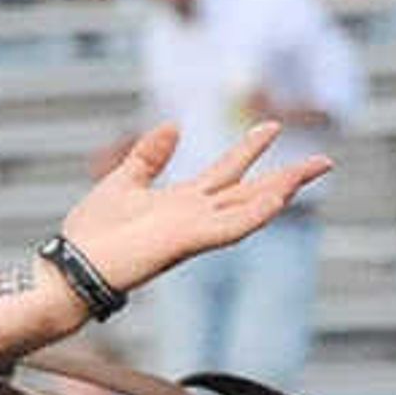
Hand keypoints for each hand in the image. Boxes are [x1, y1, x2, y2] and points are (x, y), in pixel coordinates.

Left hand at [51, 121, 329, 299]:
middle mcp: (194, 217)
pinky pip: (227, 229)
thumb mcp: (122, 182)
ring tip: (307, 172)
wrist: (70, 268)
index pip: (225, 172)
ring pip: (247, 210)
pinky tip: (276, 200)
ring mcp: (192, 231)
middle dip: (286, 178)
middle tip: (325, 160)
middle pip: (250, 193)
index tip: (272, 126)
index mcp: (181, 203)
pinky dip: (252, 216)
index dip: (250, 149)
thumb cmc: (90, 234)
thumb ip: (149, 156)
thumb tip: (172, 126)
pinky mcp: (185, 242)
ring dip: (278, 193)